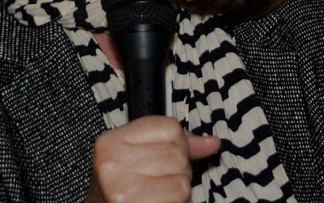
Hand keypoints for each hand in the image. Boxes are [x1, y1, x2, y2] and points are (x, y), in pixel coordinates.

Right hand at [87, 116, 220, 202]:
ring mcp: (122, 189)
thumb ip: (175, 144)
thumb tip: (212, 142)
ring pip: (181, 180)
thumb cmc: (122, 190)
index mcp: (111, 142)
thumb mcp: (138, 158)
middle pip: (177, 155)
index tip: (162, 159)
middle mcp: (112, 163)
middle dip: (177, 171)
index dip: (177, 145)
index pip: (170, 128)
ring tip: (156, 195)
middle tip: (157, 183)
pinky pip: (178, 198)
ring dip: (176, 192)